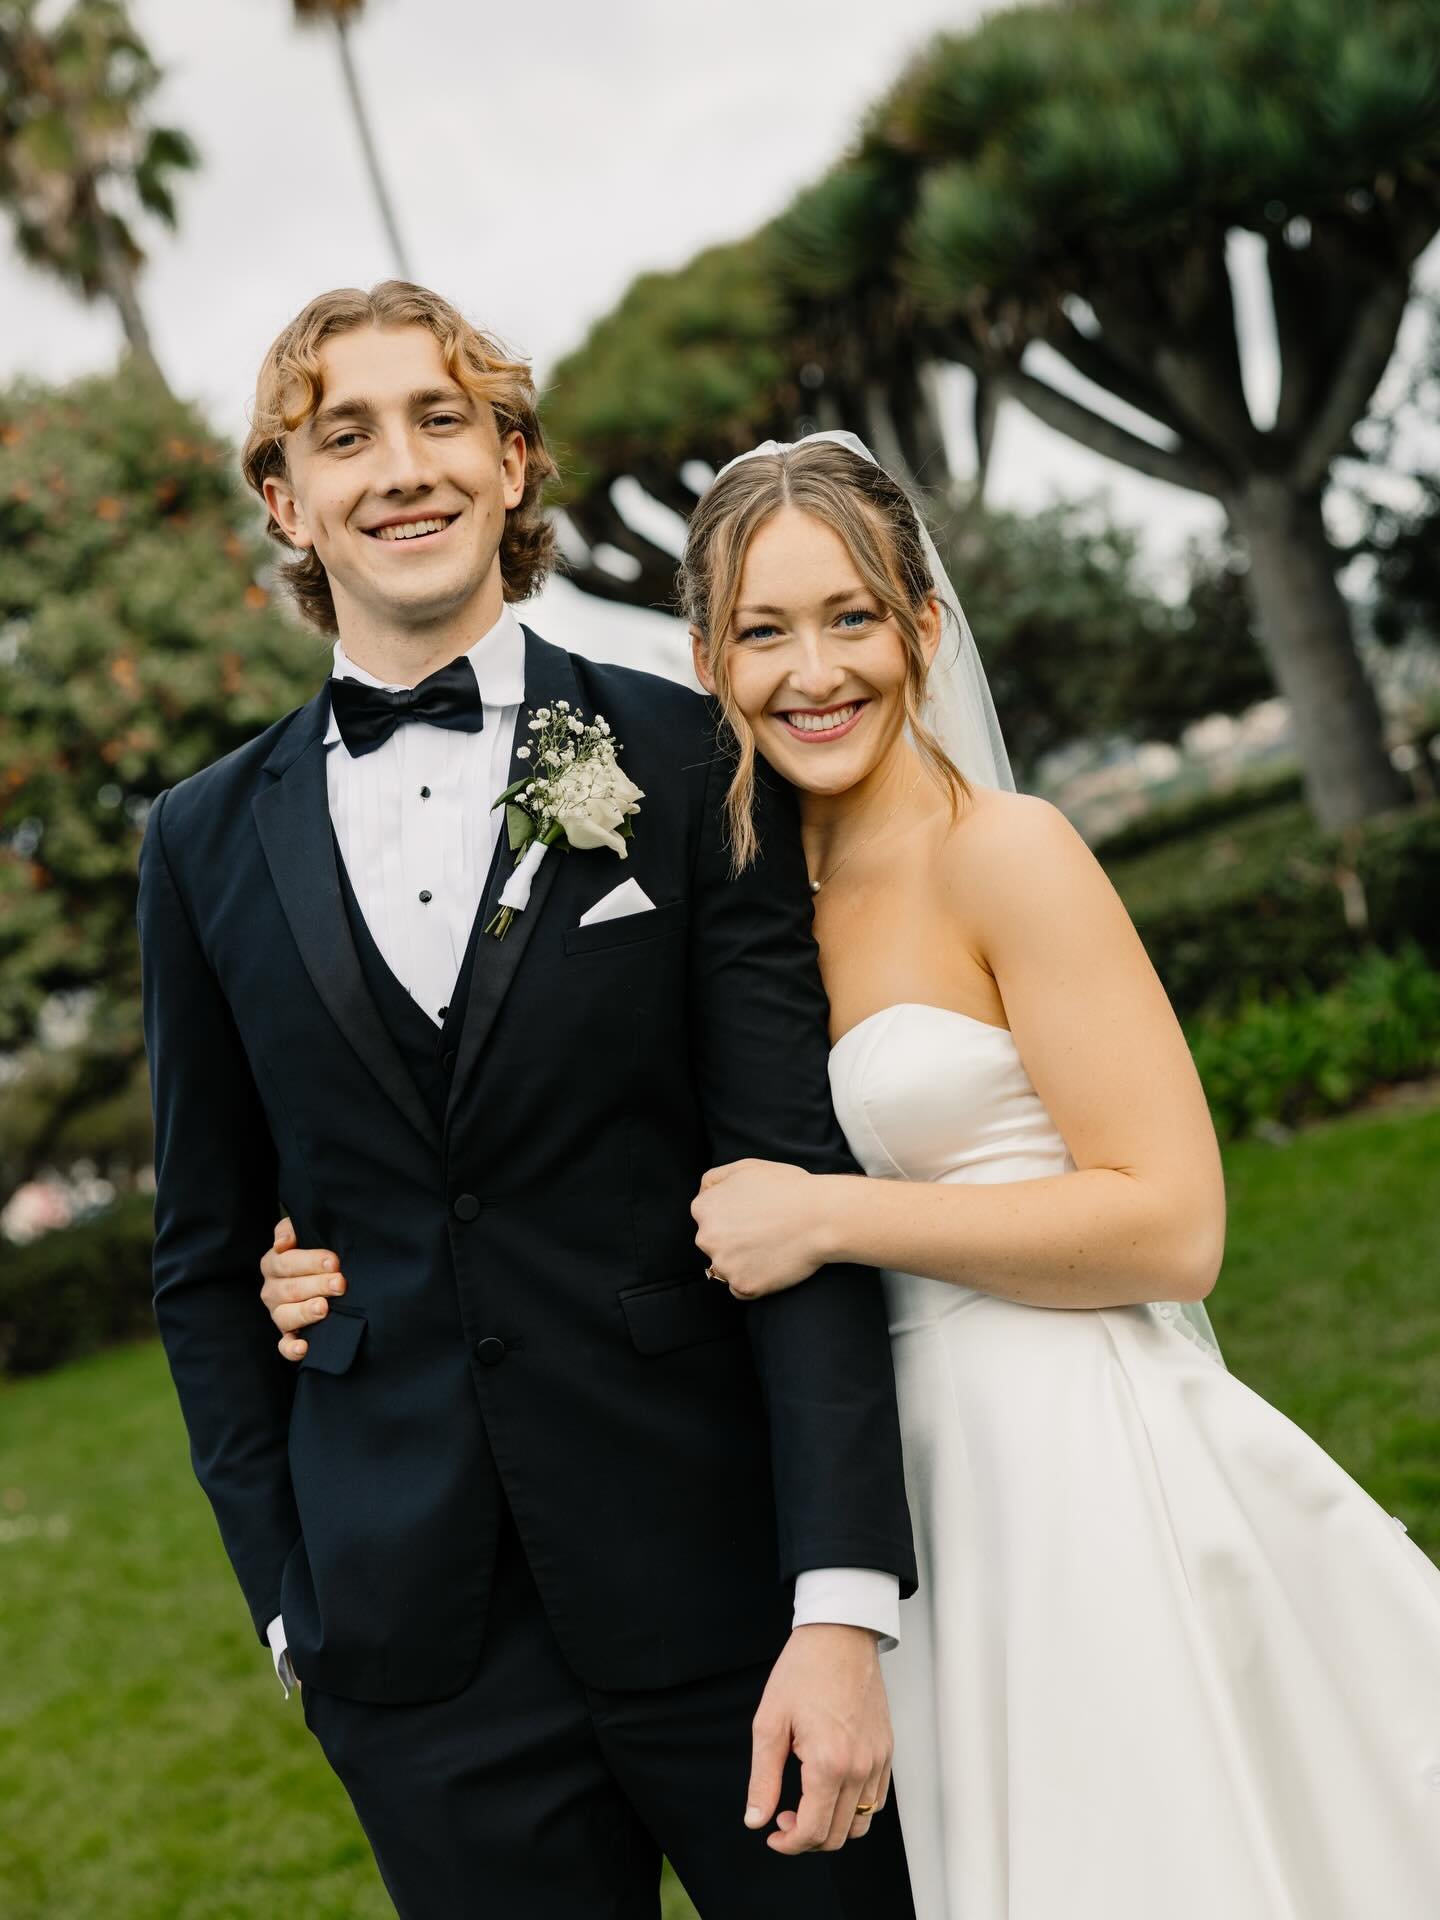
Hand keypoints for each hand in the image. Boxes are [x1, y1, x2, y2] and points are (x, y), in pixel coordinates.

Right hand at [259, 1216, 344, 1360]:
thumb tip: (282, 1243)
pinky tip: (304, 1347)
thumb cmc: (314, 1251)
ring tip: (324, 1308)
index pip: (287, 1262)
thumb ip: (290, 1229)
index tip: (334, 1262)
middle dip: (317, 1285)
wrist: (325, 1275)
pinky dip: (291, 1348)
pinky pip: (284, 1345)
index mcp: (273, 1264)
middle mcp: (272, 1290)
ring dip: (305, 1312)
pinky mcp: (288, 1335)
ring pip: (285, 1316)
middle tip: (340, 1283)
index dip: (310, 1261)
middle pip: (290, 1289)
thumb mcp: (303, 1233)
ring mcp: (278, 1314)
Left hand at [691, 1159, 829, 1298]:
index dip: (732, 1217)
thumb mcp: (746, 1167)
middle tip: (765, 1232)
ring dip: (743, 1262)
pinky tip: (773, 1264)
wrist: (821, 1216)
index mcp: (704, 1208)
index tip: (754, 1216)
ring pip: (726, 1268)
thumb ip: (714, 1180)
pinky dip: (753, 1281)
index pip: (707, 1219)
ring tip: (772, 1247)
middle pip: (714, 1244)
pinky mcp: (743, 1285)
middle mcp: (706, 1238)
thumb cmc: (789, 1188)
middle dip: (733, 1241)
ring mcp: (724, 1264)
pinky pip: (740, 1289)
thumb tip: (703, 1195)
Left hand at [746, 1625, 892, 1852]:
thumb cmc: (803, 1670)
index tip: (771, 1832)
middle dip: (806, 1838)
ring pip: (861, 1823)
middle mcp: (860, 1767)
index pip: (812, 1831)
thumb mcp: (769, 1723)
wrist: (839, 1635)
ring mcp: (878, 1760)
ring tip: (807, 1805)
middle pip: (838, 1835)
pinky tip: (831, 1789)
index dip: (788, 1843)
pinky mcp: (886, 1750)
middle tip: (783, 1817)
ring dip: (833, 1826)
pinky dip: (855, 1808)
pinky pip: (877, 1799)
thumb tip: (755, 1820)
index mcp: (829, 1763)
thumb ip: (763, 1778)